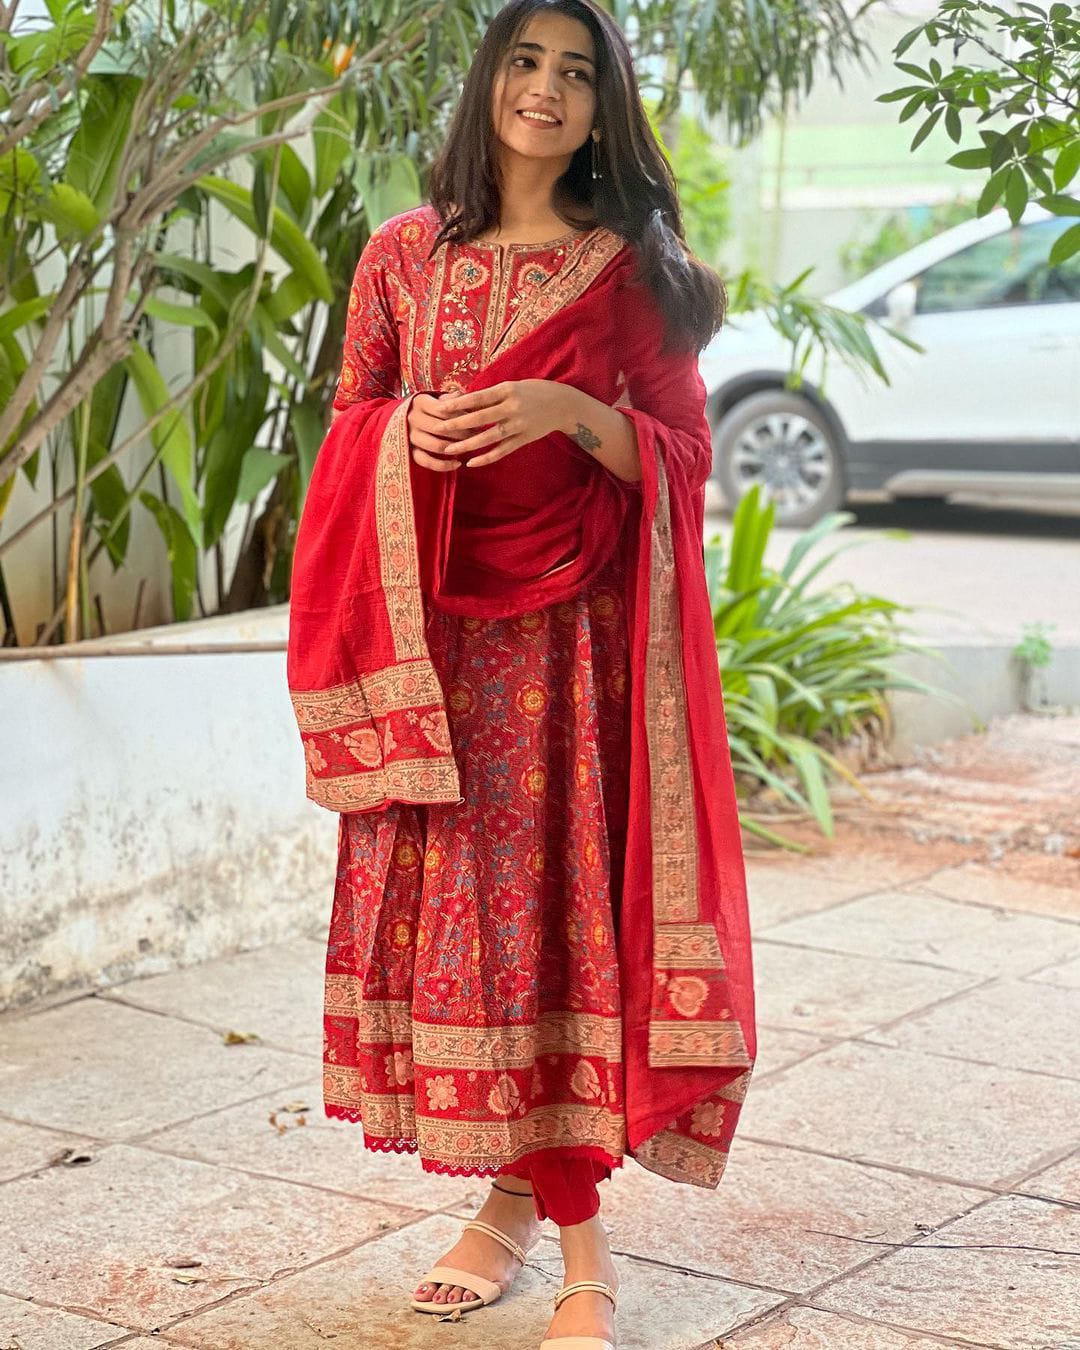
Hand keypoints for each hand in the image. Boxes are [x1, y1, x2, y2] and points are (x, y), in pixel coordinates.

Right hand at [407, 392, 470, 473]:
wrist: (415, 418)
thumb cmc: (435, 407)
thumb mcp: (442, 398)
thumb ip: (452, 399)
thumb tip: (462, 396)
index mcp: (419, 401)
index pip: (442, 409)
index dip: (460, 414)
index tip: (476, 418)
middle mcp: (411, 418)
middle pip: (440, 428)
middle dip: (461, 433)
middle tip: (477, 434)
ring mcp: (410, 436)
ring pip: (435, 446)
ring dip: (455, 448)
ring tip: (469, 446)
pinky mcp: (410, 452)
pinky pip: (426, 461)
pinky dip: (443, 465)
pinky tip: (458, 464)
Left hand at [426, 380, 567, 468]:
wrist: (562, 403)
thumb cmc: (533, 391)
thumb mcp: (512, 386)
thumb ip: (491, 394)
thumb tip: (463, 398)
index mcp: (507, 390)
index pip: (478, 398)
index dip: (459, 404)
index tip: (440, 408)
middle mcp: (512, 407)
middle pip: (480, 418)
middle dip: (457, 424)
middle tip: (438, 429)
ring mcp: (519, 425)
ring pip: (489, 437)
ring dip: (468, 445)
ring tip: (450, 449)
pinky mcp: (524, 439)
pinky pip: (503, 450)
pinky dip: (487, 458)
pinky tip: (472, 463)